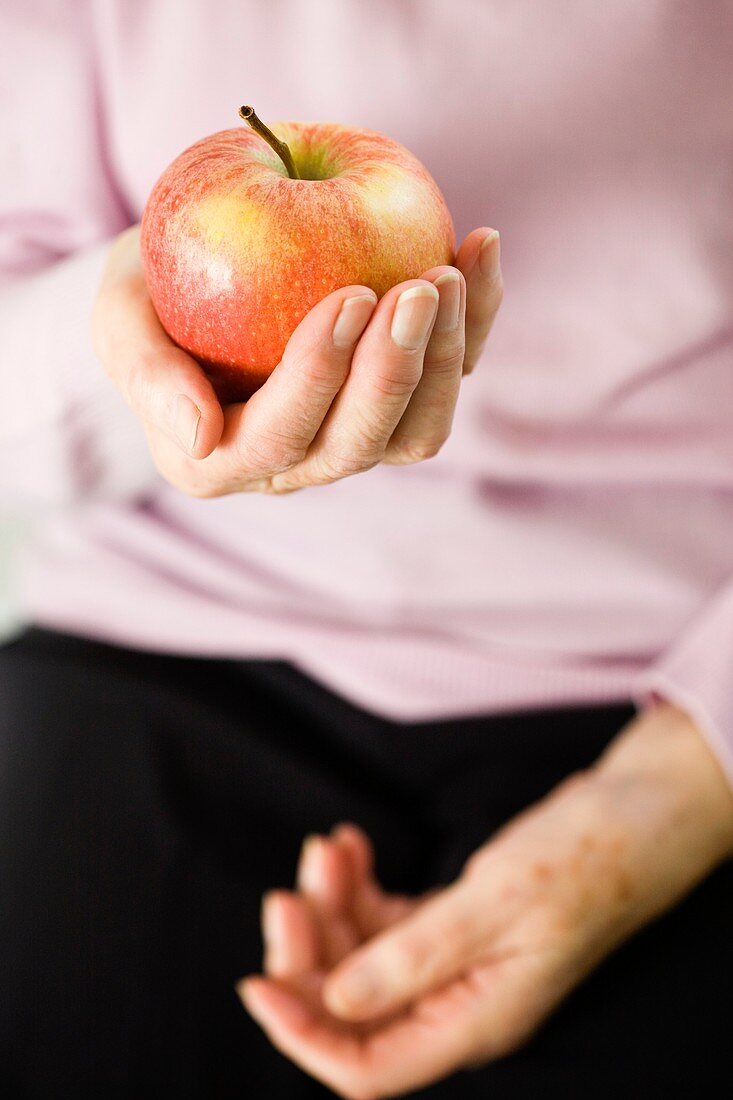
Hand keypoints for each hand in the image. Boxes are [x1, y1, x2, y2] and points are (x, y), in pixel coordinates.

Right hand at [92, 224, 501, 497]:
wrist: (196, 276)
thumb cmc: (150, 294)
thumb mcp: (119, 318)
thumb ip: (143, 374)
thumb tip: (199, 436)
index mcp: (219, 460)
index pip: (280, 435)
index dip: (321, 375)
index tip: (352, 294)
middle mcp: (292, 465)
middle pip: (359, 444)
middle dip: (397, 371)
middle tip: (421, 284)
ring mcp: (350, 438)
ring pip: (416, 433)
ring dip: (448, 358)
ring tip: (452, 272)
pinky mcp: (397, 401)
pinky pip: (447, 380)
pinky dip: (475, 323)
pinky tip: (480, 252)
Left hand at [238, 703, 732, 1098]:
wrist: (634, 816)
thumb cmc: (583, 860)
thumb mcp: (498, 904)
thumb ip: (414, 957)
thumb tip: (336, 1004)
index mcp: (473, 1022)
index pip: (366, 1068)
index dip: (303, 1034)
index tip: (256, 982)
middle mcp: (457, 1003)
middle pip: (353, 1010)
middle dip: (310, 954)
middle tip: (289, 891)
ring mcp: (453, 962)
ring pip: (362, 959)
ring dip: (331, 907)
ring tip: (329, 849)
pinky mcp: (453, 923)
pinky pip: (384, 920)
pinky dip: (358, 887)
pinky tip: (350, 846)